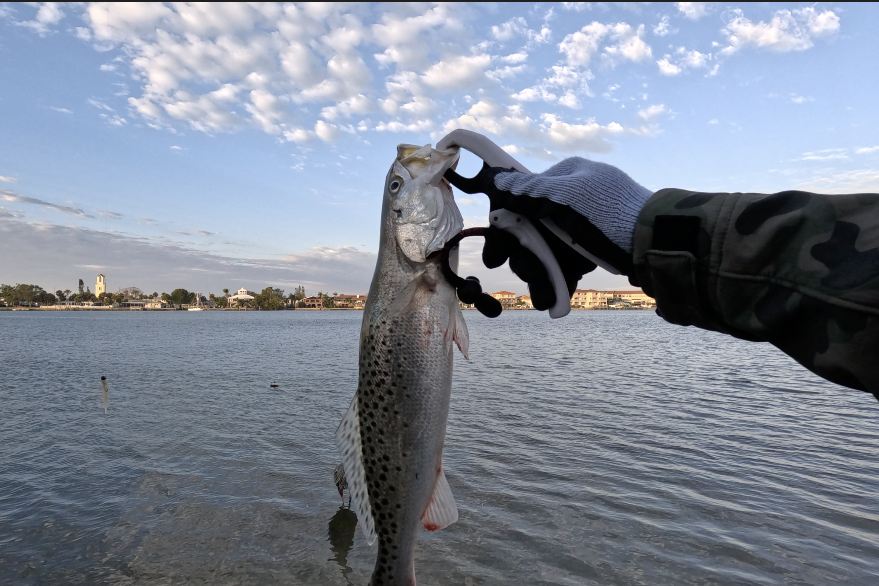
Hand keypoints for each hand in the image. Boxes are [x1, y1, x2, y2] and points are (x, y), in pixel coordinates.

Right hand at [445, 157, 652, 309]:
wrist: (659, 244)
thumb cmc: (612, 214)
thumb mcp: (568, 197)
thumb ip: (530, 191)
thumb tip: (496, 180)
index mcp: (564, 177)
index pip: (521, 201)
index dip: (504, 231)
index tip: (494, 258)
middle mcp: (570, 200)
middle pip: (531, 231)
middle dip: (526, 259)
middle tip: (525, 277)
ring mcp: (582, 225)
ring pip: (548, 252)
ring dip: (541, 275)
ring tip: (542, 298)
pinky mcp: (594, 249)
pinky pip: (567, 264)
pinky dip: (559, 281)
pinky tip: (554, 301)